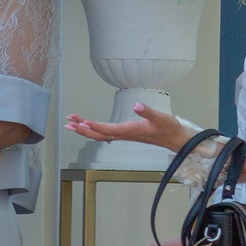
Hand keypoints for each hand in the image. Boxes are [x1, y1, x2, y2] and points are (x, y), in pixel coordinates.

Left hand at [65, 102, 199, 152]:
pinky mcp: (127, 134)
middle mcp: (124, 134)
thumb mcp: (161, 118)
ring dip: (85, 129)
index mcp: (130, 131)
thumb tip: (136, 106)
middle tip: (68, 121)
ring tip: (71, 122)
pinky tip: (88, 127)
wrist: (177, 139)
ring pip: (100, 135)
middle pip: (98, 135)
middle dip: (82, 129)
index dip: (94, 127)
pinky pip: (105, 134)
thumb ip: (148, 112)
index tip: (81, 123)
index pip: (108, 129)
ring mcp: (124, 135)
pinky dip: (94, 130)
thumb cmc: (169, 128)